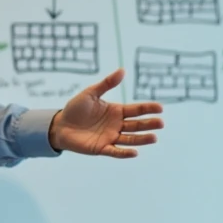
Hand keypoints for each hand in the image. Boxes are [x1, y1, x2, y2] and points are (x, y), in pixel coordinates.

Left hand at [48, 69, 163, 157]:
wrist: (60, 125)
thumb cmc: (76, 108)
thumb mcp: (91, 93)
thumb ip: (106, 84)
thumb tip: (123, 70)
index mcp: (116, 111)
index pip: (136, 109)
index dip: (148, 109)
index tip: (161, 108)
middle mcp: (117, 125)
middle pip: (137, 125)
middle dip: (149, 124)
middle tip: (161, 123)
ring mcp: (110, 137)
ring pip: (130, 139)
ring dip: (142, 139)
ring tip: (154, 138)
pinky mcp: (102, 148)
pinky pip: (115, 151)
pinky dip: (125, 153)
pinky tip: (135, 152)